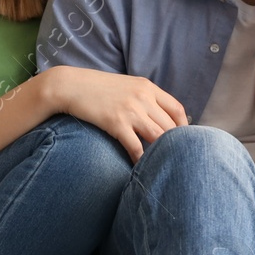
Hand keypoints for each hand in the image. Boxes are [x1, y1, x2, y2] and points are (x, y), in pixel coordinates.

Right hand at [46, 67, 188, 161]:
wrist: (69, 85)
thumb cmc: (96, 88)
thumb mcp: (125, 85)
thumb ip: (143, 98)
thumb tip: (156, 117)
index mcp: (147, 87)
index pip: (177, 109)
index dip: (185, 127)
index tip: (182, 141)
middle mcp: (143, 97)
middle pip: (171, 126)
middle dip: (176, 144)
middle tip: (174, 159)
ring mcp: (131, 110)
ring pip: (159, 137)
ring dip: (162, 153)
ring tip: (163, 166)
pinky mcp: (116, 123)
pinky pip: (136, 147)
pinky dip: (141, 160)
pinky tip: (141, 168)